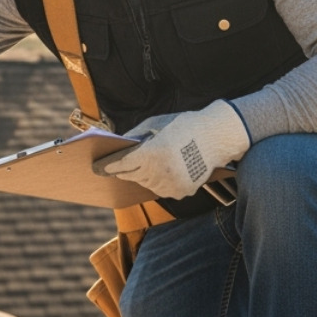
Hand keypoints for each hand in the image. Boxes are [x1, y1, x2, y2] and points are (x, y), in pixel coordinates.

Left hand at [93, 100, 250, 199]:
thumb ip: (134, 136)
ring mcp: (171, 185)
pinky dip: (163, 182)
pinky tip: (171, 169)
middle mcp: (159, 172)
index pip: (122, 165)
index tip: (100, 168)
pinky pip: (163, 190)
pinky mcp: (182, 193)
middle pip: (133, 176)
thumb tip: (116, 146)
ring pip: (147, 185)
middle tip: (130, 164)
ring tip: (158, 162)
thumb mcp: (155, 124)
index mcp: (151, 154)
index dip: (110, 166)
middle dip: (130, 169)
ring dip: (147, 176)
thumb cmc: (184, 126)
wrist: (216, 136)